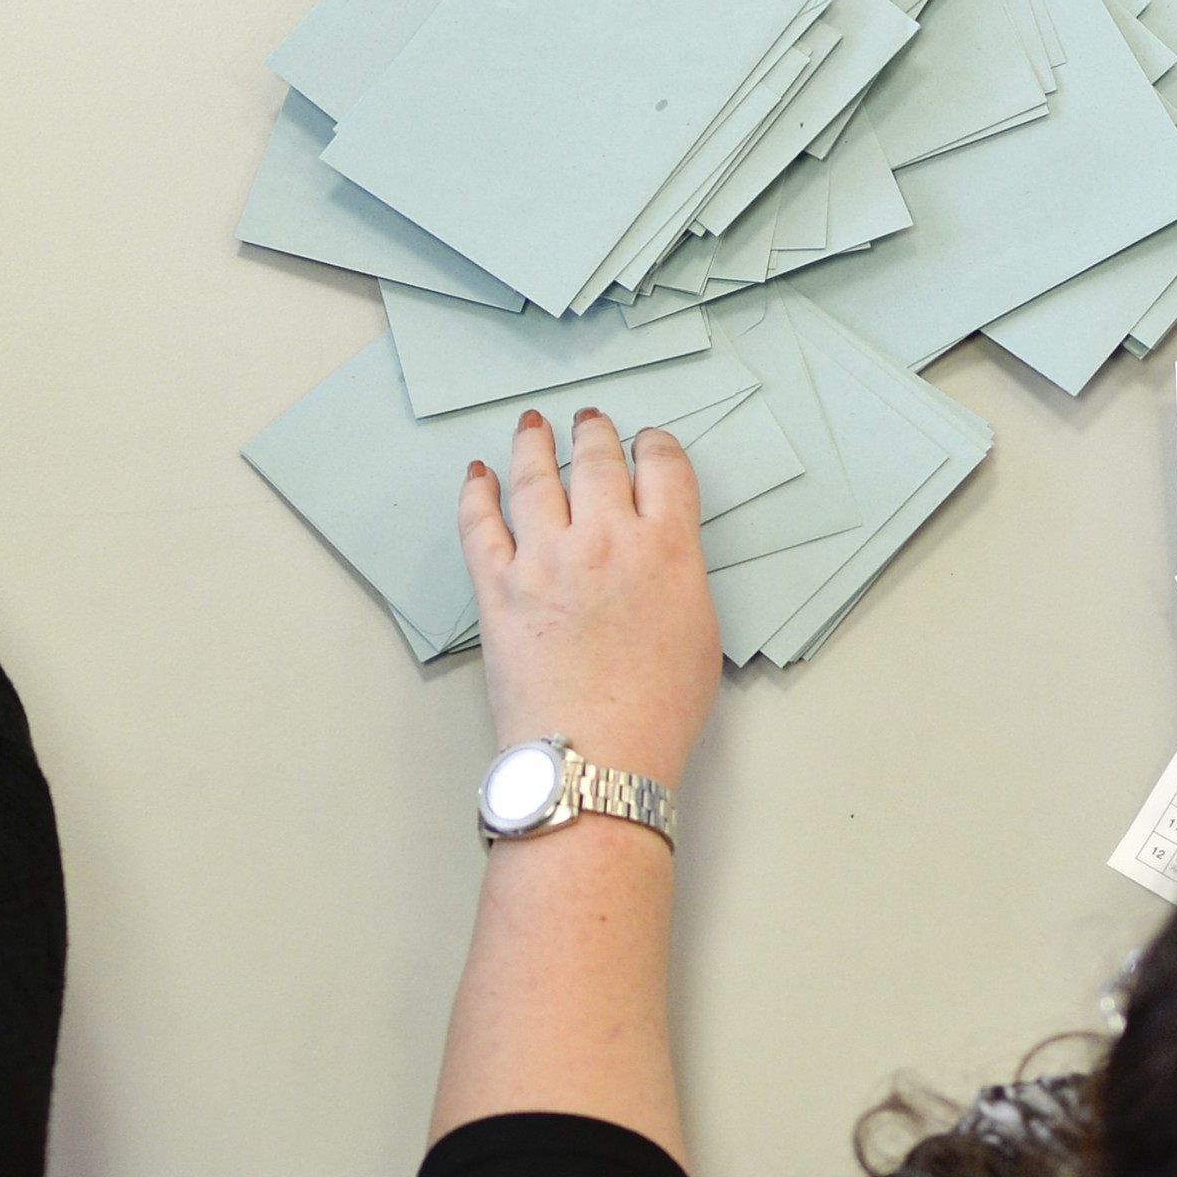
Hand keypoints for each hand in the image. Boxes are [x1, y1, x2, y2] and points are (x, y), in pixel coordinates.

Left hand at [457, 409, 720, 790]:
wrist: (595, 755)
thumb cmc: (656, 712)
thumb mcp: (699, 633)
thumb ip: (679, 575)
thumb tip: (658, 555)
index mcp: (666, 548)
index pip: (664, 468)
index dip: (656, 446)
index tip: (648, 444)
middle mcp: (604, 539)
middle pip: (597, 461)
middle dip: (594, 434)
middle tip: (588, 421)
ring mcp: (545, 558)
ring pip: (535, 478)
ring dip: (533, 445)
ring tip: (532, 426)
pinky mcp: (497, 585)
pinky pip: (479, 523)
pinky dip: (476, 492)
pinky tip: (478, 474)